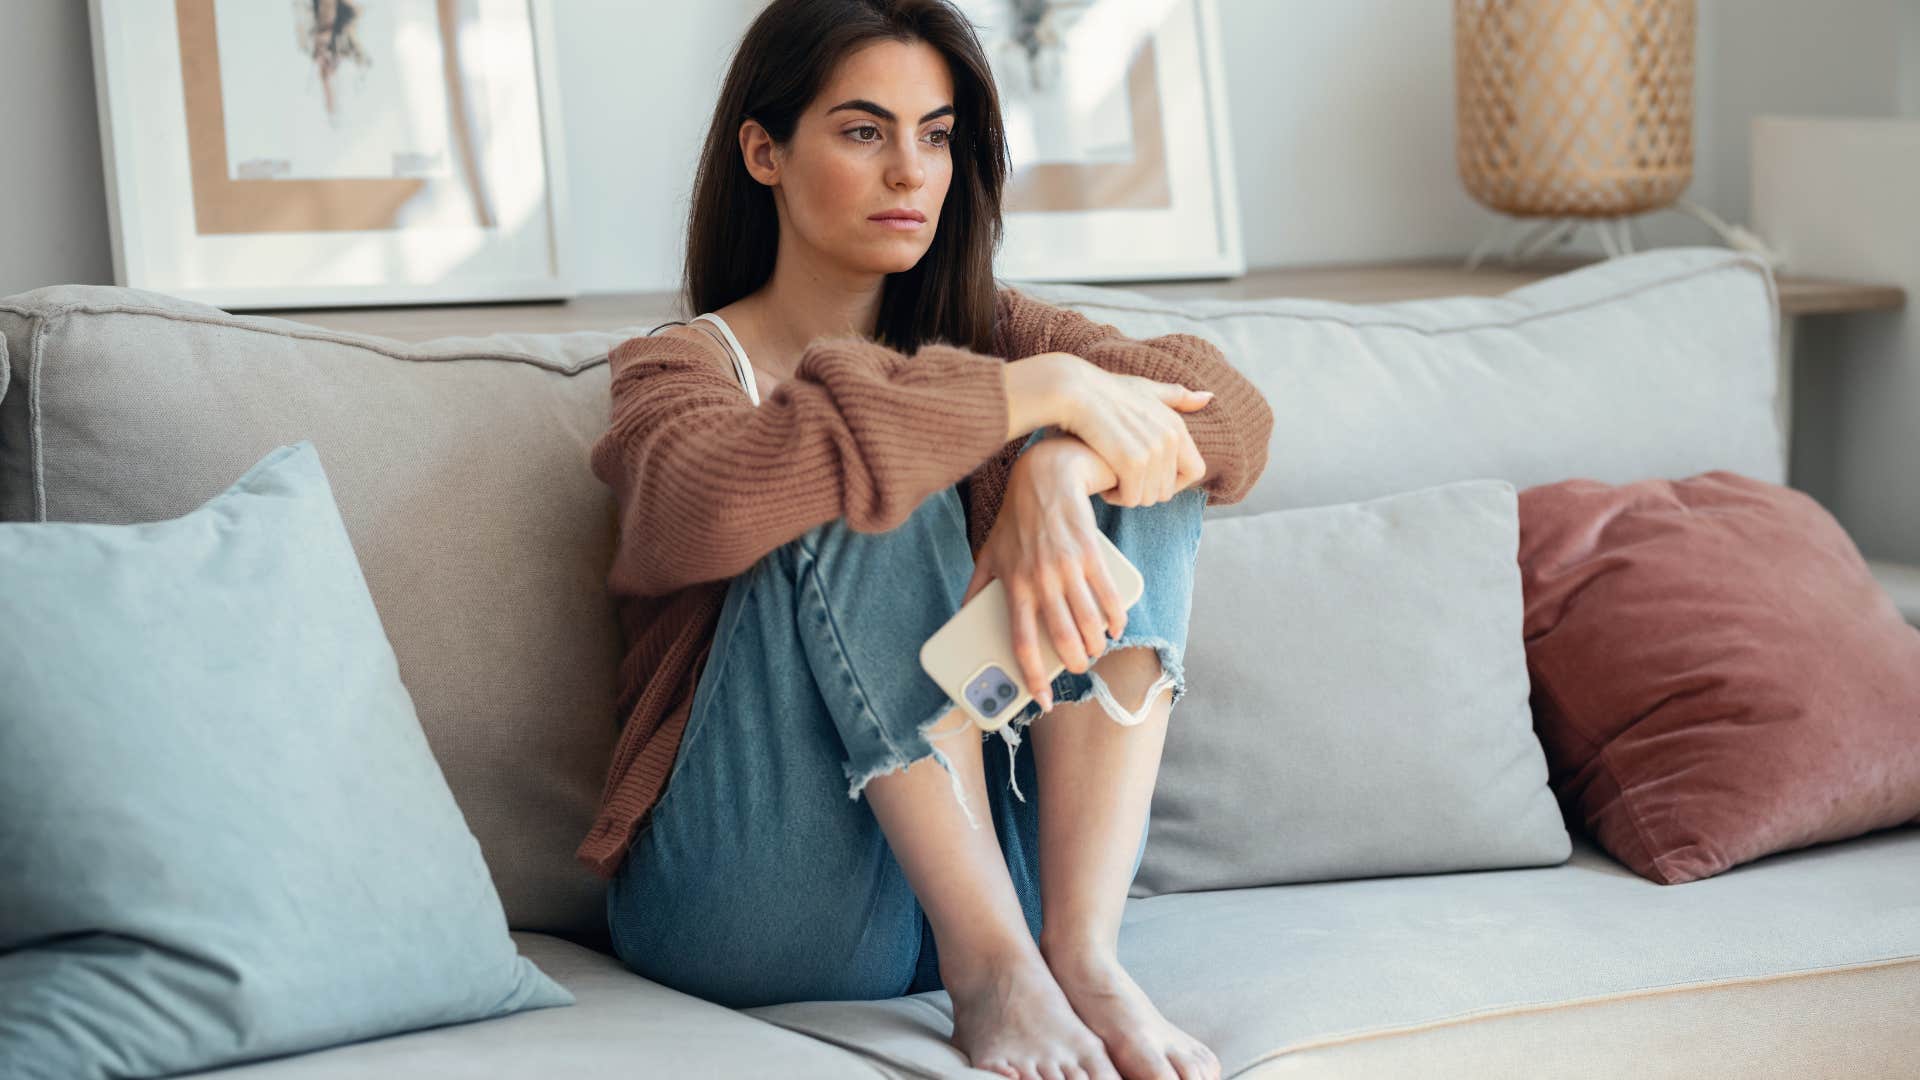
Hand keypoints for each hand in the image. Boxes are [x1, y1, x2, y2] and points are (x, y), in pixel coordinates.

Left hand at [960, 435, 1130, 709]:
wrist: (1045, 477)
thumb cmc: (1015, 520)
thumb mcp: (987, 553)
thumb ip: (976, 589)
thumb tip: (962, 619)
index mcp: (1012, 587)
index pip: (1021, 643)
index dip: (1032, 678)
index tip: (1042, 699)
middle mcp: (1039, 581)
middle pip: (1062, 639)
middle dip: (1073, 663)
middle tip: (1076, 666)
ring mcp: (1067, 568)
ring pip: (1088, 623)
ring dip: (1095, 644)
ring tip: (1094, 648)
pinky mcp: (1091, 555)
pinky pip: (1109, 597)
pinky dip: (1115, 619)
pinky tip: (1115, 626)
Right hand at [1049, 361, 1211, 506]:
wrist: (1074, 390)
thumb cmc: (1105, 390)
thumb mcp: (1146, 389)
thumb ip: (1177, 397)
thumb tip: (1208, 397)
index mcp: (1176, 425)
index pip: (1196, 471)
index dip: (1175, 482)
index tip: (1149, 478)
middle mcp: (1170, 439)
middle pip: (1168, 490)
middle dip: (1145, 491)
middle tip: (1123, 481)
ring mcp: (1152, 451)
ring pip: (1149, 497)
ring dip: (1129, 496)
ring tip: (1111, 481)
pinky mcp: (1130, 462)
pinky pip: (1131, 498)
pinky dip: (1116, 497)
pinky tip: (1103, 486)